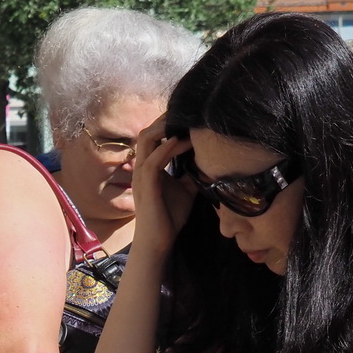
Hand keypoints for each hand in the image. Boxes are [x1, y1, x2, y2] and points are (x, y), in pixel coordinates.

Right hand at [129, 116, 195, 256]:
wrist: (158, 241)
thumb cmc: (169, 217)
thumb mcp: (187, 189)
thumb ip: (192, 173)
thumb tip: (210, 160)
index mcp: (149, 167)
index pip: (153, 137)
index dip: (167, 124)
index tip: (188, 116)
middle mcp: (142, 167)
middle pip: (147, 133)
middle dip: (165, 120)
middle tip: (187, 111)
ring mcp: (142, 176)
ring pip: (146, 141)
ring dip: (165, 128)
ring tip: (185, 121)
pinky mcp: (147, 185)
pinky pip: (154, 160)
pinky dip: (168, 148)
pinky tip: (184, 141)